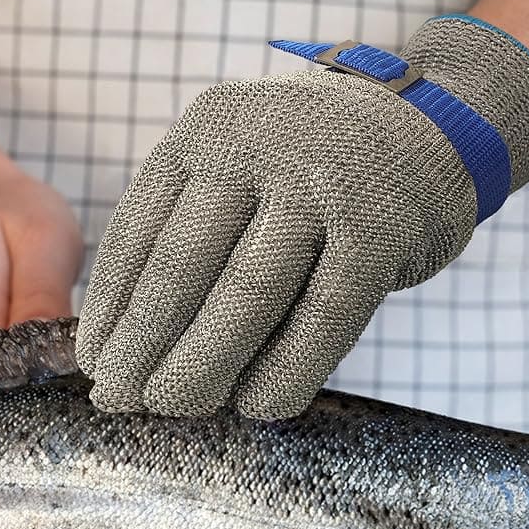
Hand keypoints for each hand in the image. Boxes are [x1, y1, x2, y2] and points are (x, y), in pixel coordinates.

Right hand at [0, 160, 83, 388]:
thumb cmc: (13, 217)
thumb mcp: (44, 241)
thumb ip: (42, 301)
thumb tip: (48, 360)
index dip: (32, 392)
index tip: (66, 369)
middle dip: (37, 387)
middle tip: (67, 345)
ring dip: (31, 377)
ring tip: (51, 332)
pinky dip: (21, 371)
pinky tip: (36, 341)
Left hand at [76, 18, 528, 418]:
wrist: (435, 121)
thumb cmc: (316, 166)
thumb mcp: (243, 164)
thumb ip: (194, 227)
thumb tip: (127, 340)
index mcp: (205, 132)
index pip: (137, 232)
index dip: (110, 308)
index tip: (92, 363)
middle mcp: (256, 148)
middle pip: (181, 266)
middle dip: (142, 344)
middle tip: (119, 399)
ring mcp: (321, 184)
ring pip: (245, 294)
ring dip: (202, 363)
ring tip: (174, 406)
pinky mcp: (380, 228)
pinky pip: (324, 316)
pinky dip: (287, 369)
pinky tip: (260, 407)